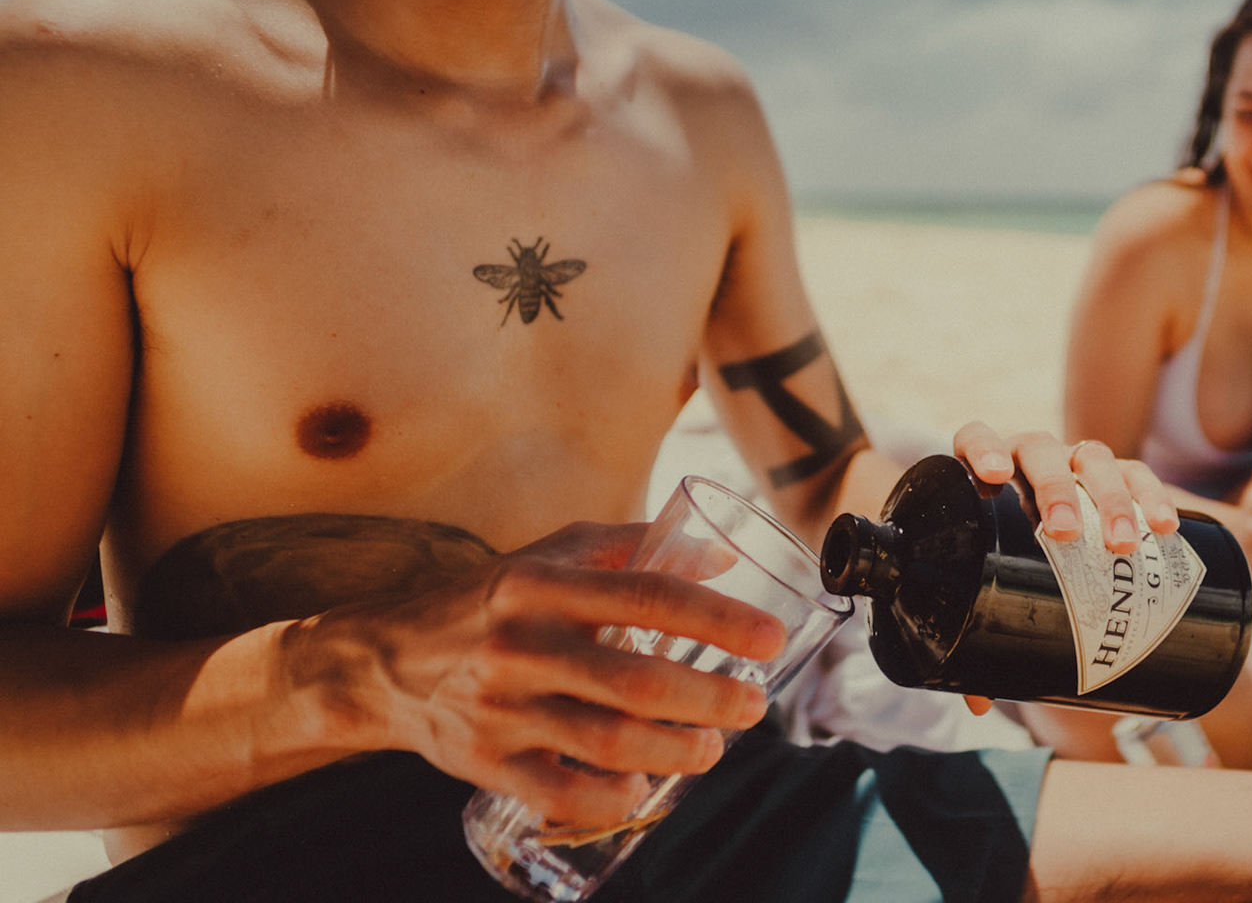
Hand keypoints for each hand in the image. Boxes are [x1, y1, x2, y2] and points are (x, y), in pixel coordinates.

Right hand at [294, 520, 786, 828]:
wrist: (383, 661)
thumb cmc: (489, 601)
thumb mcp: (551, 555)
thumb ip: (634, 549)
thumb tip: (721, 558)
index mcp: (542, 583)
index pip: (648, 597)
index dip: (719, 620)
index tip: (771, 638)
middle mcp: (521, 644)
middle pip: (638, 681)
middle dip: (711, 699)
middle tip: (752, 705)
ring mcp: (502, 708)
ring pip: (608, 742)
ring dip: (677, 751)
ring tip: (712, 748)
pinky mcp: (486, 761)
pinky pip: (564, 794)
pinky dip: (615, 798)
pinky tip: (645, 787)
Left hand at [951, 424, 1183, 716]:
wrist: (1041, 544)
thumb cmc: (1001, 565)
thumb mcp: (984, 595)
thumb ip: (976, 638)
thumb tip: (981, 701)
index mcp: (986, 472)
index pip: (977, 439)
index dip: (982, 448)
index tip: (992, 474)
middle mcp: (1031, 459)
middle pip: (1042, 451)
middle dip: (1055, 488)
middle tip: (1063, 532)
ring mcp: (1075, 466)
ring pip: (1094, 459)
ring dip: (1111, 496)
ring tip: (1125, 543)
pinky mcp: (1117, 480)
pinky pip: (1138, 475)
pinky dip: (1154, 495)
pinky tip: (1167, 527)